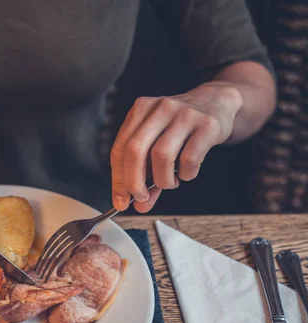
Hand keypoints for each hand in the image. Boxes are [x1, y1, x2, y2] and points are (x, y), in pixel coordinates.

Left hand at [110, 82, 242, 211]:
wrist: (218, 103)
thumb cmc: (181, 127)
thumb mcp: (158, 144)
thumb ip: (147, 175)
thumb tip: (140, 205)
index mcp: (140, 110)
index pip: (119, 149)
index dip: (118, 179)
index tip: (120, 201)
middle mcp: (160, 108)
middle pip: (135, 150)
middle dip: (134, 182)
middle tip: (141, 198)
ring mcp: (184, 114)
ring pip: (162, 155)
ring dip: (163, 180)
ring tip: (169, 183)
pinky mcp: (207, 125)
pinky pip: (189, 158)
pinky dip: (186, 174)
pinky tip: (187, 173)